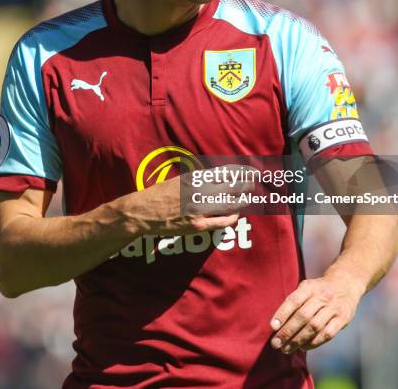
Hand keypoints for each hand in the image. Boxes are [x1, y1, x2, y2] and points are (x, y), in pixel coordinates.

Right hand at [120, 164, 254, 236]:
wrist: (143, 212)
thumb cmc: (161, 194)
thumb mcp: (180, 180)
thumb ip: (199, 178)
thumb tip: (220, 176)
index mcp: (195, 178)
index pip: (226, 172)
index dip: (242, 172)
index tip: (253, 171)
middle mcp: (198, 191)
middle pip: (233, 187)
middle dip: (247, 185)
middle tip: (254, 184)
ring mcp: (198, 209)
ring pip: (230, 204)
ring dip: (242, 201)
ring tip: (247, 198)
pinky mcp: (197, 225)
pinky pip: (221, 222)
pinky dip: (231, 218)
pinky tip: (235, 215)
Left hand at [269, 274, 363, 353]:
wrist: (345, 283)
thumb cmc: (318, 289)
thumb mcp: (307, 288)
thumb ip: (294, 301)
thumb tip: (277, 324)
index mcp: (309, 287)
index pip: (294, 300)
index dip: (282, 313)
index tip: (272, 327)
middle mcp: (322, 296)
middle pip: (303, 316)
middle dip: (288, 331)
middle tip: (276, 343)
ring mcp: (333, 308)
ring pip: (314, 327)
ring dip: (299, 340)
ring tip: (287, 348)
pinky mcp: (343, 319)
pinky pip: (327, 334)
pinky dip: (314, 342)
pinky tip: (303, 347)